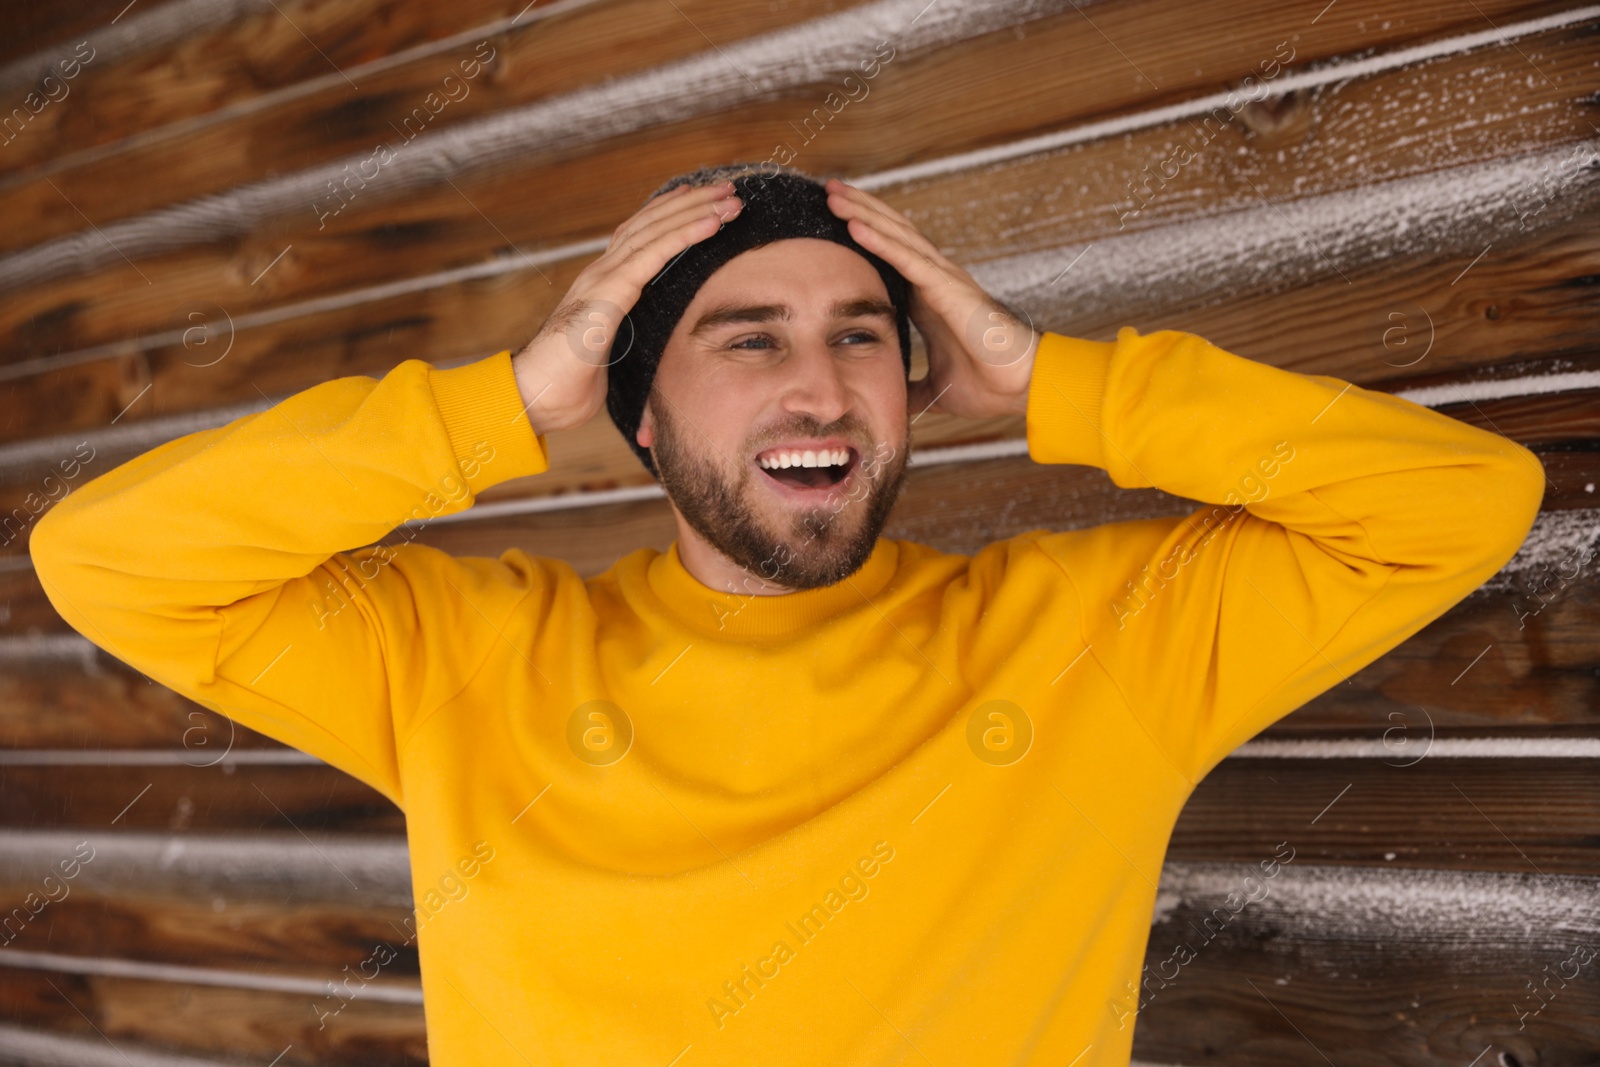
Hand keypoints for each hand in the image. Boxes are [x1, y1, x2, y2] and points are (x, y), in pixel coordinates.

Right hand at [511, 180, 743, 434]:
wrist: (536, 397)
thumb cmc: (569, 385)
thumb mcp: (612, 357)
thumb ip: (631, 343)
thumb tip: (654, 353)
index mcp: (603, 285)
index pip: (640, 238)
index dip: (670, 215)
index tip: (700, 199)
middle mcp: (602, 273)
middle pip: (651, 224)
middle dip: (692, 203)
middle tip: (728, 187)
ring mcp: (603, 278)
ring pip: (656, 230)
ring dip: (696, 210)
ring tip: (730, 196)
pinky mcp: (609, 292)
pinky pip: (654, 254)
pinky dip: (686, 234)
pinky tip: (713, 222)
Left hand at [823, 177, 1036, 420]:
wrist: (1022, 387)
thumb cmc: (988, 383)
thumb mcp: (935, 389)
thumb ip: (912, 389)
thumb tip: (892, 402)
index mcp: (927, 300)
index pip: (890, 256)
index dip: (864, 234)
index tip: (832, 220)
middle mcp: (934, 281)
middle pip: (891, 235)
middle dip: (858, 210)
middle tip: (827, 189)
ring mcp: (942, 280)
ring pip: (897, 237)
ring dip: (863, 214)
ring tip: (833, 194)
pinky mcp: (948, 289)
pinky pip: (908, 260)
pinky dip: (881, 242)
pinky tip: (855, 225)